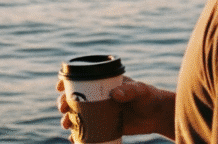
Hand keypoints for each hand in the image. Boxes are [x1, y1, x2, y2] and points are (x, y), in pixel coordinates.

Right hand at [57, 76, 175, 140]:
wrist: (157, 115)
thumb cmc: (149, 97)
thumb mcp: (140, 90)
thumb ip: (130, 90)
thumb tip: (115, 94)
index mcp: (103, 84)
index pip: (81, 80)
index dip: (67, 82)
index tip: (60, 87)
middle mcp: (98, 98)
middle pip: (74, 99)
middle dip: (63, 103)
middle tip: (64, 109)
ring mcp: (100, 113)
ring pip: (77, 116)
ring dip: (67, 120)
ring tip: (67, 125)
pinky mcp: (104, 127)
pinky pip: (86, 132)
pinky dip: (78, 137)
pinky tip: (74, 140)